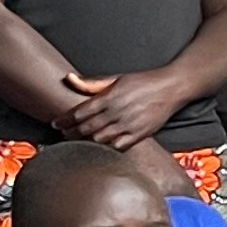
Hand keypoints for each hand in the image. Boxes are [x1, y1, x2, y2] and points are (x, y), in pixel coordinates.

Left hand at [59, 70, 185, 149]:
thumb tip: (69, 78)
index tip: (55, 123)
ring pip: (99, 139)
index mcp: (109, 97)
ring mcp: (128, 125)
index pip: (79, 112)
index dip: (64, 119)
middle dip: (71, 133)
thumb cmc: (144, 81)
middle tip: (63, 134)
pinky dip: (106, 148)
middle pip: (86, 128)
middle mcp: (117, 112)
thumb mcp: (116, 78)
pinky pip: (117, 147)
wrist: (172, 88)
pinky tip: (99, 148)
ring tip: (77, 142)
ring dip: (85, 142)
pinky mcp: (139, 134)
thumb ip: (91, 83)